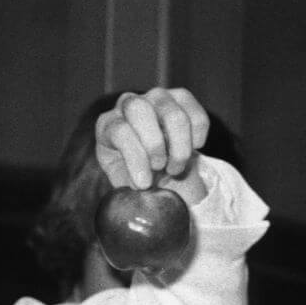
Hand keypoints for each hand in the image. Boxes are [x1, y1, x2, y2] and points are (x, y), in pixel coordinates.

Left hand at [95, 88, 209, 203]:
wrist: (162, 173)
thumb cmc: (140, 181)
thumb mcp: (128, 191)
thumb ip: (129, 195)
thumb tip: (137, 206)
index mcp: (107, 127)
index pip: (118, 130)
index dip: (135, 157)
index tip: (145, 184)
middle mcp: (128, 106)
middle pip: (139, 108)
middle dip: (154, 143)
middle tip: (161, 168)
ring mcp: (155, 98)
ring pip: (173, 113)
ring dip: (180, 148)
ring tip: (176, 169)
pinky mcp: (181, 98)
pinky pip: (196, 114)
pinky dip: (198, 138)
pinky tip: (191, 152)